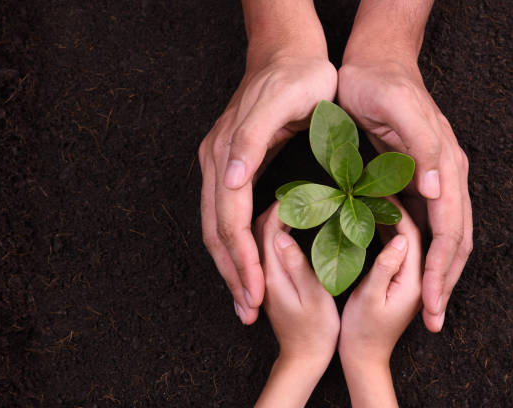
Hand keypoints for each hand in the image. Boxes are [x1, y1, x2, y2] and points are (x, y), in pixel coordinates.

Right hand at [199, 1, 336, 323]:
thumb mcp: (282, 103)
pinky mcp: (230, 164)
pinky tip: (247, 262)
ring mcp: (220, 164)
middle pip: (216, 230)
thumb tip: (227, 181)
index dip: (240, 260)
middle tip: (249, 311)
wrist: (286, 49)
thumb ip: (249, 141)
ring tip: (246, 298)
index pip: (228, 220)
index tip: (254, 293)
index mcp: (226, 154)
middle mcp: (216, 163)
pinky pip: (226, 214)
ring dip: (231, 265)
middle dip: (233, 273)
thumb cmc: (296, 76)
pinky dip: (235, 244)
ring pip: (217, 226)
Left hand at [254, 202, 338, 406]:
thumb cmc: (316, 330)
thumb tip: (281, 233)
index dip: (281, 206)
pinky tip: (291, 226)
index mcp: (270, 273)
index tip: (300, 191)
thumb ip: (297, 264)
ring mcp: (263, 276)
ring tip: (297, 203)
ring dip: (275, 217)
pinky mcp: (270, 280)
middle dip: (275, 206)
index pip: (265, 229)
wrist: (302, 358)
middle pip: (258, 229)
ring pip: (261, 237)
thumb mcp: (313, 297)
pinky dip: (277, 231)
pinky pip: (266, 247)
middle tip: (299, 192)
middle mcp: (261, 272)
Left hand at [338, 5, 472, 330]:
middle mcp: (444, 177)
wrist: (374, 62)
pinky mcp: (413, 176)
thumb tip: (439, 191)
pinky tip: (410, 266)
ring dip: (438, 272)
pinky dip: (421, 249)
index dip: (441, 269)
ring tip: (428, 303)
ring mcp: (431, 178)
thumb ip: (423, 150)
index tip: (431, 302)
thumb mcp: (400, 112)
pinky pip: (424, 221)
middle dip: (444, 281)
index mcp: (445, 166)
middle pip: (454, 241)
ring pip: (444, 235)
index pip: (450, 230)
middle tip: (432, 318)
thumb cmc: (381, 86)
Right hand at [339, 198, 421, 406]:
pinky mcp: (396, 279)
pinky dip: (385, 231)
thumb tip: (398, 237)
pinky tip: (371, 219)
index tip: (381, 191)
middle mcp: (416, 277)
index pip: (413, 237)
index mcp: (414, 281)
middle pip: (414, 234)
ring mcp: (408, 278)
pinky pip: (396, 248)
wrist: (364, 356)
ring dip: (391, 218)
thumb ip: (385, 267)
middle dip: (398, 209)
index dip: (398, 211)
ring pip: (405, 239)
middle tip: (378, 188)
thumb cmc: (362, 331)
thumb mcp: (370, 298)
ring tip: (373, 196)